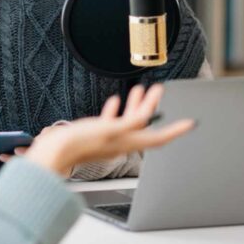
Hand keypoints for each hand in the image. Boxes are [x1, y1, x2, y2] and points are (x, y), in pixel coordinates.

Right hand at [22, 84, 193, 177]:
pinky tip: (114, 102)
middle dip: (153, 107)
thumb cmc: (79, 144)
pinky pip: (111, 121)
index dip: (176, 130)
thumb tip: (146, 116)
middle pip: (145, 124)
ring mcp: (109, 139)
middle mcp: (121, 142)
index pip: (159, 137)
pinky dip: (116, 110)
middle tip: (159, 91)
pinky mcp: (96, 135)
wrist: (53, 153)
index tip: (189, 123)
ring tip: (140, 90)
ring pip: (129, 121)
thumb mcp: (108, 130)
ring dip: (136, 105)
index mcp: (127, 142)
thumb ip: (128, 123)